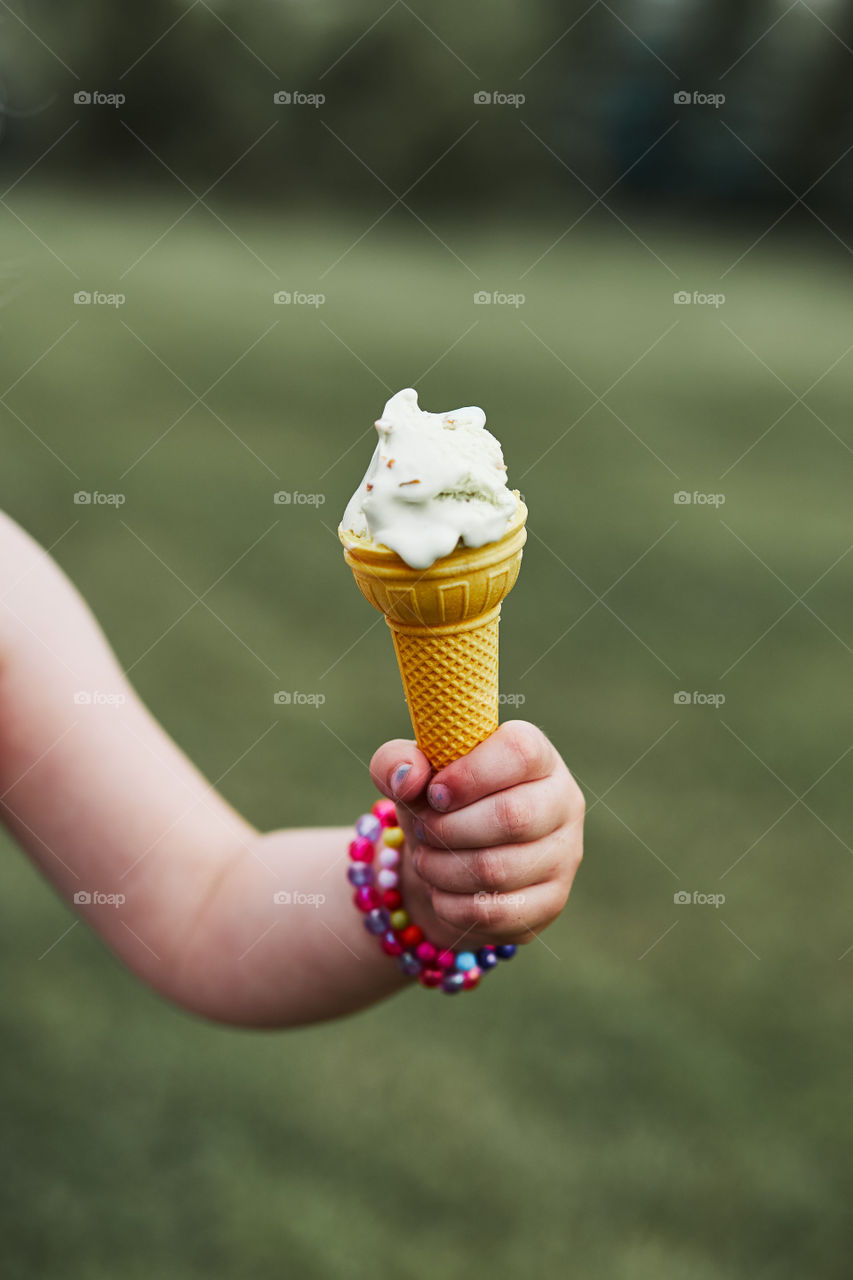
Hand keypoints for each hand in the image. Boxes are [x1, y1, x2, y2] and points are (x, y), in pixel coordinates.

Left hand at [370, 721, 583, 952]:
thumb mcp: (412, 776)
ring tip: (426, 860)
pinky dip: (452, 905)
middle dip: (449, 829)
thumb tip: (408, 778)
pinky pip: (496, 912)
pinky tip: (440, 892)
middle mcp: (561, 800)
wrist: (454, 859)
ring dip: (443, 869)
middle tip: (425, 830)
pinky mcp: (552, 900)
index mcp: (536, 755)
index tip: (434, 793)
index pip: (520, 752)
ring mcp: (564, 854)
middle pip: (512, 816)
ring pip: (499, 869)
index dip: (471, 774)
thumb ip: (397, 762)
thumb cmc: (440, 803)